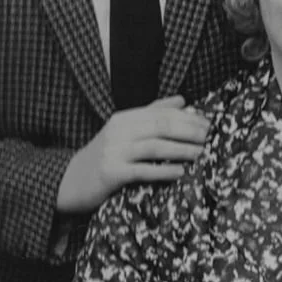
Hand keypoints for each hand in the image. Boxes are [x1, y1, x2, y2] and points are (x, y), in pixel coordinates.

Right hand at [56, 99, 208, 212]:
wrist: (71, 181)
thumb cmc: (105, 157)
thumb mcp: (125, 131)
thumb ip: (152, 114)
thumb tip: (183, 100)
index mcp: (125, 118)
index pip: (162, 113)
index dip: (188, 117)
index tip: (209, 123)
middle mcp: (119, 131)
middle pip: (161, 126)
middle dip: (189, 131)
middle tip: (211, 138)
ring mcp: (114, 151)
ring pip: (155, 147)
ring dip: (182, 150)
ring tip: (202, 154)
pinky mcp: (111, 173)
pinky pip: (142, 170)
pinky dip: (163, 171)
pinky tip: (181, 173)